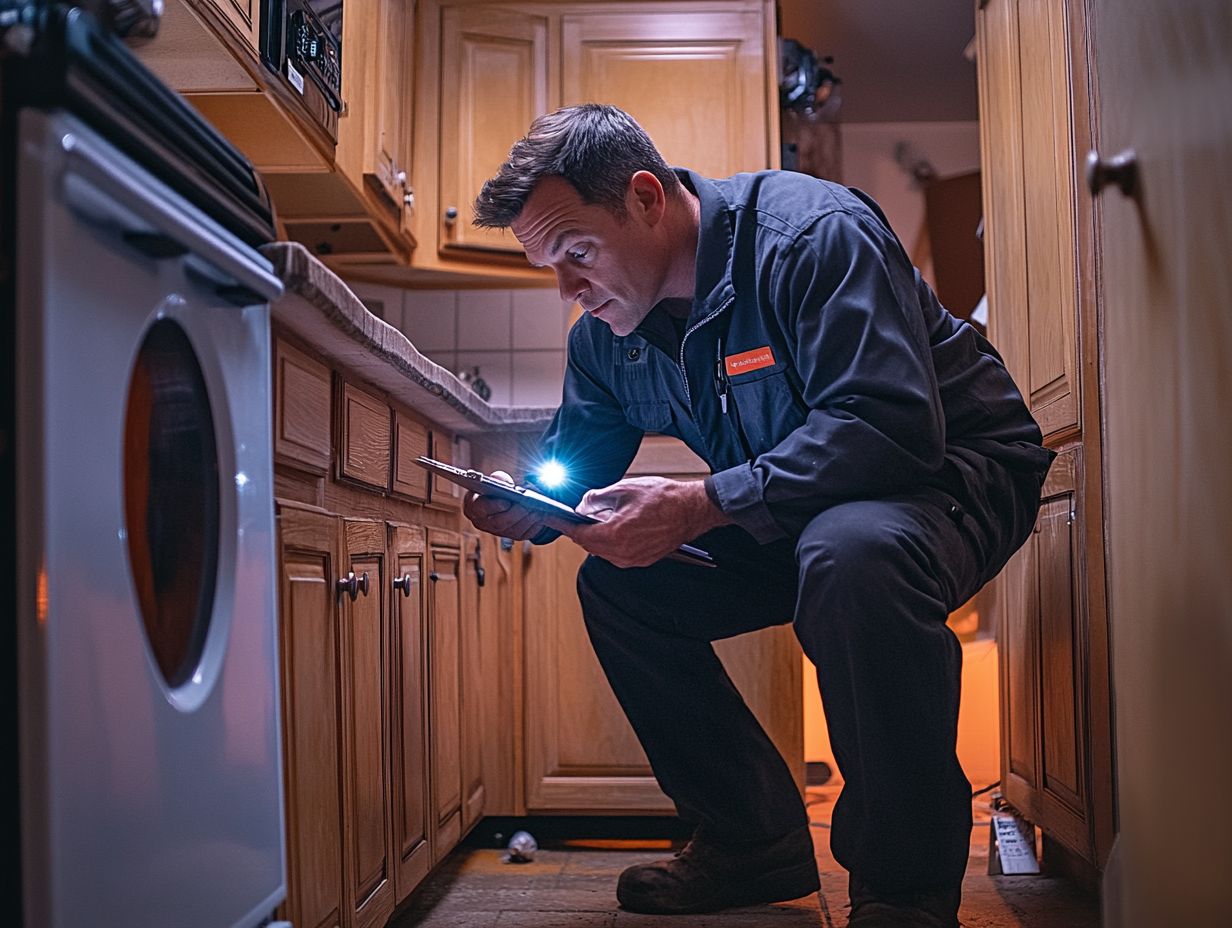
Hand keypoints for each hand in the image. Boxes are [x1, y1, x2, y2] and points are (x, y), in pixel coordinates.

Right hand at [462, 470, 556, 540]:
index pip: (480, 508)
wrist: (506, 499)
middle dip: (514, 513)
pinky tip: (540, 516)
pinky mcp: (512, 536)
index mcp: (473, 507)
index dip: (493, 506)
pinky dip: (533, 525)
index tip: (506, 502)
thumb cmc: (498, 489)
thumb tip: (499, 478)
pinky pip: (523, 533)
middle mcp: (483, 523)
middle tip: (527, 505)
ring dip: (526, 519)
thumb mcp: (497, 481)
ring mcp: (498, 532)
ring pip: (513, 530)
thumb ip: (498, 479)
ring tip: (537, 509)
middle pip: (498, 522)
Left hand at [563, 476, 729, 567]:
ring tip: (594, 521)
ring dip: (595, 538)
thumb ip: (597, 498)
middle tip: (572, 517)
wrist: (692, 510)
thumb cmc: (664, 498)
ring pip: (603, 552)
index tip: (551, 519)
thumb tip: (582, 504)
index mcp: (615, 535)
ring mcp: (633, 559)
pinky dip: (610, 543)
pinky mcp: (643, 560)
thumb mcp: (624, 489)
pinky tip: (614, 529)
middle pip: (589, 545)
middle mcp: (622, 553)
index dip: (562, 525)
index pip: (578, 534)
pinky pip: (617, 555)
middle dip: (579, 531)